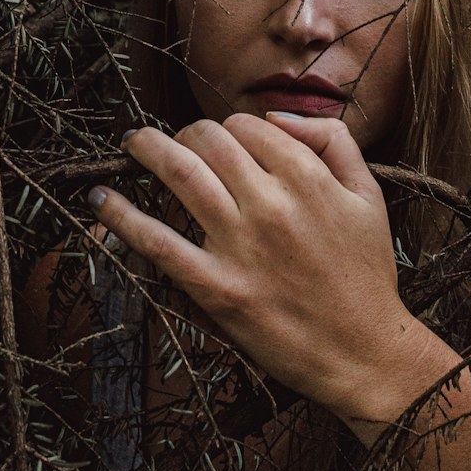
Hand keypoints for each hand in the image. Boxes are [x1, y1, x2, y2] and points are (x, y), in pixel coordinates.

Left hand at [88, 113, 445, 422]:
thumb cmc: (367, 274)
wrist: (364, 351)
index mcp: (308, 178)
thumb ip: (334, 141)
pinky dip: (123, 218)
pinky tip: (101, 200)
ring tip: (132, 143)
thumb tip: (278, 118)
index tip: (223, 142)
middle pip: (208, 141)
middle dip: (186, 133)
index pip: (247, 126)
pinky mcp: (216, 288)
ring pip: (180, 175)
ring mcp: (240, 246)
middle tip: (175, 141)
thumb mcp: (369, 195)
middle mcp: (271, 204)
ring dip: (146, 150)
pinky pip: (158, 243)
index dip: (230, 128)